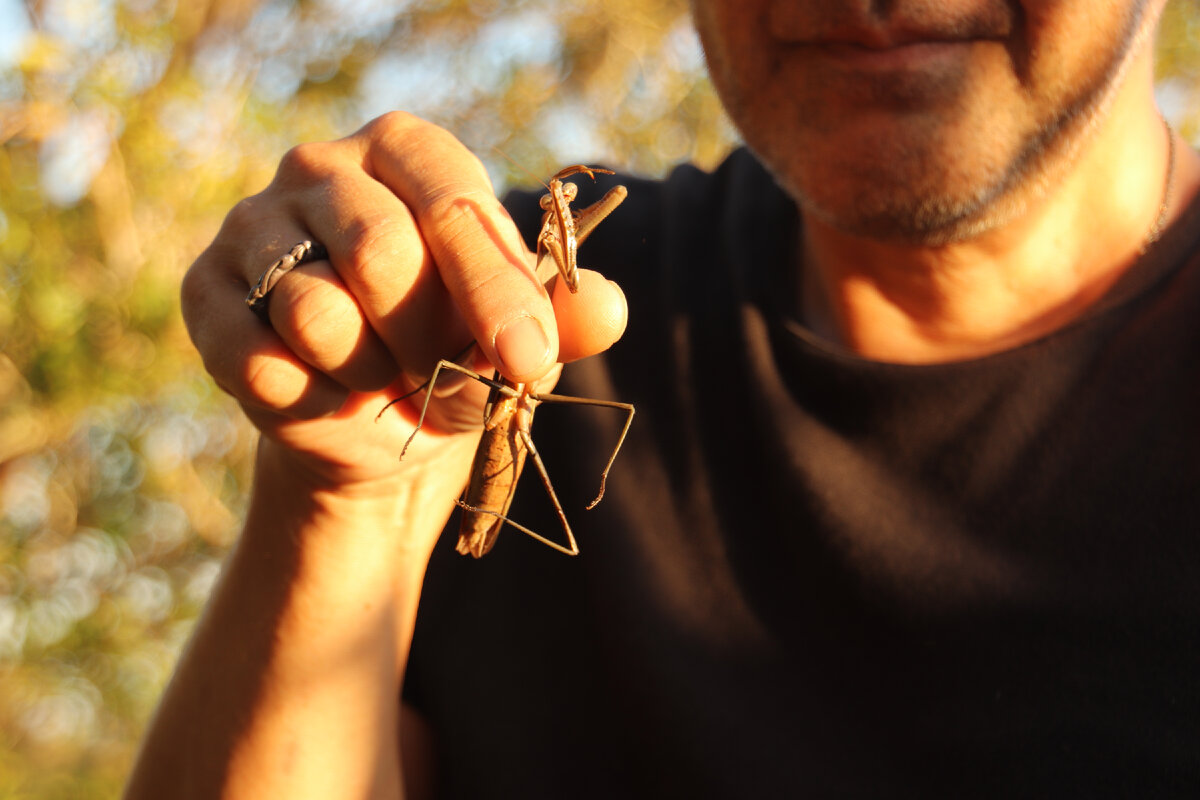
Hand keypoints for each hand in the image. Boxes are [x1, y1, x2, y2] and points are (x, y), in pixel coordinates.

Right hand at [181, 112, 627, 499]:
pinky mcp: (206, 292)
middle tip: (431, 370)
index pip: (452, 204)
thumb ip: (564, 321)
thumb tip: (613, 309)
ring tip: (377, 375)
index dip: (494, 290)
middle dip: (421, 341)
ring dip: (366, 374)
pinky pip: (256, 359)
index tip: (526, 363)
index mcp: (411, 154)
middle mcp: (323, 167)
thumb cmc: (456, 354)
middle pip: (378, 251)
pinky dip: (306, 399)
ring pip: (314, 311)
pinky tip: (321, 389)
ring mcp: (254, 224)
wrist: (373, 420)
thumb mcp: (517, 338)